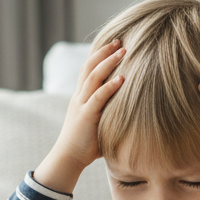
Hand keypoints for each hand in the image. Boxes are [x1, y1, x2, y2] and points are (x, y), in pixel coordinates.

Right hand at [35, 40, 124, 192]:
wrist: (68, 158)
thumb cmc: (86, 145)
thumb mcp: (98, 123)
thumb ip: (109, 114)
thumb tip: (131, 113)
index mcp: (81, 97)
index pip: (87, 69)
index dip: (99, 55)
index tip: (113, 45)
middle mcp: (79, 96)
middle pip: (89, 66)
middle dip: (105, 52)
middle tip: (120, 41)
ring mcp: (81, 105)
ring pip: (93, 77)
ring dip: (109, 62)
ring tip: (124, 51)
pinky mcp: (85, 116)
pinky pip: (98, 97)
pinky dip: (110, 86)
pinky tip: (122, 78)